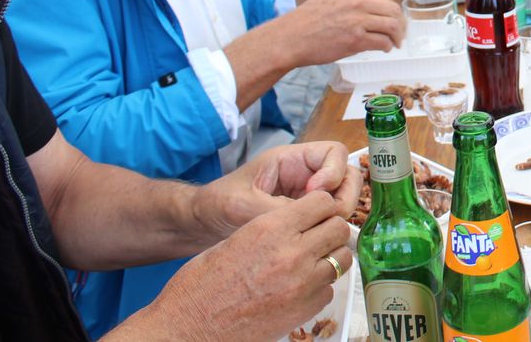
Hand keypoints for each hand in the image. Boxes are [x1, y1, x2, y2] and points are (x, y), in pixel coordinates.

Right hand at [138, 192, 353, 341]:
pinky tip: (299, 288)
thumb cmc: (201, 285)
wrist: (189, 329)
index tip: (316, 212)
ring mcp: (302, 284)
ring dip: (330, 257)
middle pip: (339, 228)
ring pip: (341, 258)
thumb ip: (272, 228)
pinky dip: (319, 287)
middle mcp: (292, 253)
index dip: (321, 206)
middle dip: (330, 229)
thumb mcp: (235, 239)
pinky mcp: (305, 310)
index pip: (323, 202)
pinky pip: (329, 289)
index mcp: (271, 228)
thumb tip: (300, 222)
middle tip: (317, 236)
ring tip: (310, 263)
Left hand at [192, 142, 360, 239]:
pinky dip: (330, 229)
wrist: (202, 224)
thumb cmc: (216, 204)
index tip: (316, 192)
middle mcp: (306, 176)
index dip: (333, 171)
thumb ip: (273, 209)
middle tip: (328, 217)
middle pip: (347, 176)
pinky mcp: (305, 219)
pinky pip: (330, 220)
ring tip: (319, 232)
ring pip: (343, 199)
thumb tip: (304, 218)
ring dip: (339, 215)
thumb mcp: (240, 204)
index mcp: (291, 161)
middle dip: (344, 196)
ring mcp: (308, 198)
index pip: (333, 153)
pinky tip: (315, 243)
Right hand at [272, 0, 406, 67]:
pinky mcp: (356, 39)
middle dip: (400, 23)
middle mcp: (357, 0)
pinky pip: (383, 41)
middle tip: (399, 33)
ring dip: (397, 36)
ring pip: (392, 25)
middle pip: (393, 9)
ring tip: (395, 42)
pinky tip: (384, 48)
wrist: (290, 37)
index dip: (392, 8)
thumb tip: (375, 10)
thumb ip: (353, 0)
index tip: (393, 18)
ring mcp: (358, 19)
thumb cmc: (307, 20)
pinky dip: (387, 46)